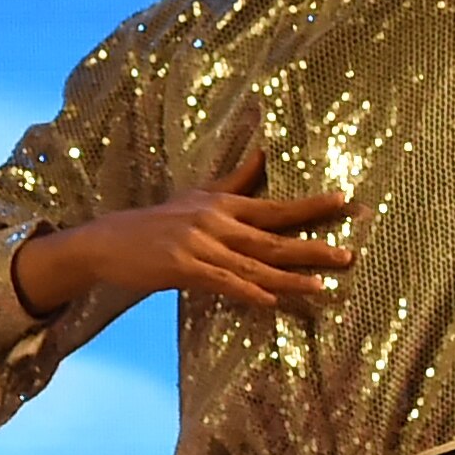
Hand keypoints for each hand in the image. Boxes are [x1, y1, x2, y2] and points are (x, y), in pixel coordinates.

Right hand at [46, 138, 355, 313]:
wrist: (107, 242)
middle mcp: (215, 222)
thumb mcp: (196, 196)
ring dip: (290, 277)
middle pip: (273, 237)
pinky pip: (223, 282)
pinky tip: (271, 300)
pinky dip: (248, 291)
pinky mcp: (182, 268)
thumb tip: (264, 154)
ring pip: (255, 264)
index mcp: (221, 204)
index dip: (310, 205)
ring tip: (322, 285)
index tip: (344, 200)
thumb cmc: (155, 223)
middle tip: (348, 254)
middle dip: (313, 246)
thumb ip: (235, 181)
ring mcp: (199, 246)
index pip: (274, 206)